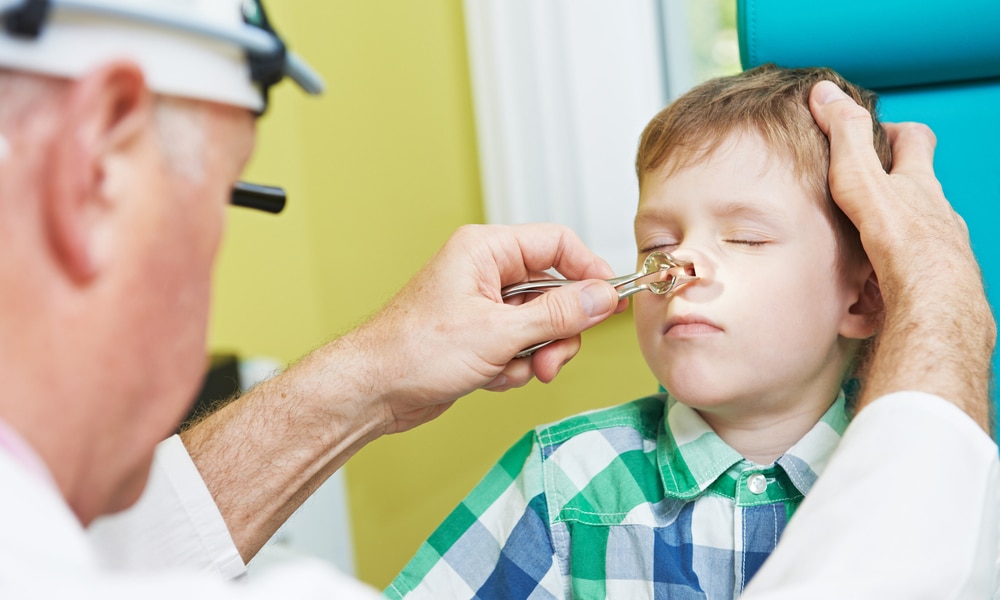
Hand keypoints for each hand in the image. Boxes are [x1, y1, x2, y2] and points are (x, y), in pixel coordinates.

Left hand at [347, 223, 622, 433]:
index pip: (556, 244)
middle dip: (558, 331)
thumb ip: (558, 314)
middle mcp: (485, 271)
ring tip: (512, 372)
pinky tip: (490, 378)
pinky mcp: (479, 336)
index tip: (610, 302)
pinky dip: (514, 367)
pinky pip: (521, 346)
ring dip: (536, 354)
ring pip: (540, 324)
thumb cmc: (414, 351)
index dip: (589, 270)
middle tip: (552, 360)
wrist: (373, 391)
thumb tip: (602, 297)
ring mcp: (483, 305)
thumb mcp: (499, 333)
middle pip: (554, 290)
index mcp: (486, 250)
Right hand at [809, 81, 994, 429]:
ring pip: (913, 242)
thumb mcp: (863, 179)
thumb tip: (825, 92)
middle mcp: (937, 216)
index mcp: (919, 186)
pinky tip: (860, 306)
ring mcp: (939, 253)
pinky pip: (903, 286)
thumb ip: (845, 137)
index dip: (897, 133)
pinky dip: (881, 292)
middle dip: (889, 196)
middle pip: (918, 193)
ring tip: (851, 261)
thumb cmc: (900, 241)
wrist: (932, 304)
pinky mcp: (929, 290)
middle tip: (854, 203)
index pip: (916, 142)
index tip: (875, 133)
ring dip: (885, 248)